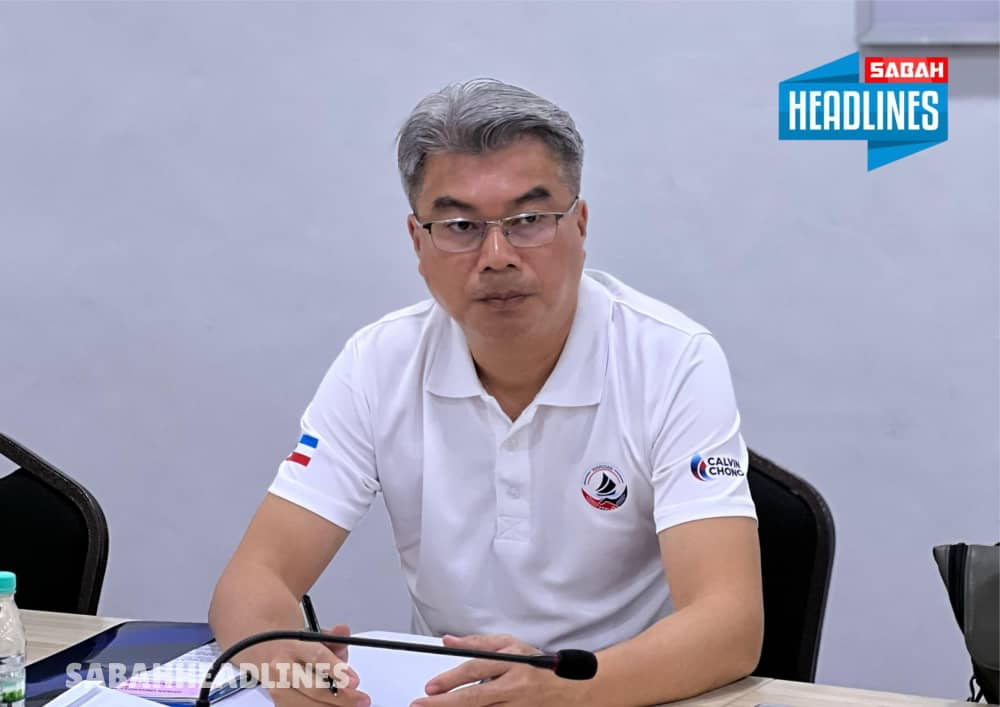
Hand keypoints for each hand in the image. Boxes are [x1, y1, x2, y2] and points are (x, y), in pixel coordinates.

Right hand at [244, 623, 371, 706]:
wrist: (265, 649)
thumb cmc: (295, 644)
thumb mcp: (314, 635)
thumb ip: (333, 637)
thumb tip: (344, 631)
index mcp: (292, 646)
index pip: (317, 657)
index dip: (337, 670)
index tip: (354, 681)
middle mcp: (281, 667)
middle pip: (313, 687)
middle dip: (340, 697)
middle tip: (361, 699)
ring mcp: (277, 687)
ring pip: (306, 704)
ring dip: (332, 706)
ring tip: (353, 705)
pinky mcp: (277, 701)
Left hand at [410, 634, 584, 706]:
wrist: (571, 690)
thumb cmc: (540, 665)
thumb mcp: (511, 645)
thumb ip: (478, 644)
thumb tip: (448, 641)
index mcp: (512, 662)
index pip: (476, 669)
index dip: (450, 678)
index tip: (430, 687)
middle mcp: (514, 686)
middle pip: (474, 697)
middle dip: (444, 703)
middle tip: (421, 704)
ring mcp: (517, 706)